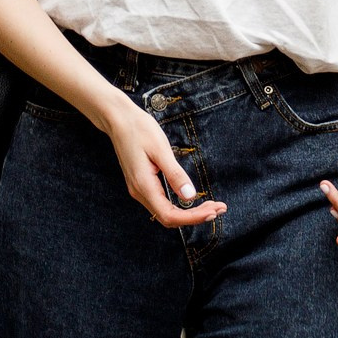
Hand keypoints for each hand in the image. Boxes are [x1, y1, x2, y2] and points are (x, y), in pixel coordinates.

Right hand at [103, 93, 226, 231]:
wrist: (118, 119)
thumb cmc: (139, 130)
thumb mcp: (160, 150)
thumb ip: (175, 175)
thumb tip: (190, 197)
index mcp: (143, 185)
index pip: (170, 215)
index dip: (193, 218)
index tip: (214, 211)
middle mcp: (139, 192)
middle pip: (169, 217)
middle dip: (195, 216)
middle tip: (219, 208)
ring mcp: (139, 189)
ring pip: (166, 212)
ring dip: (189, 212)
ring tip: (212, 205)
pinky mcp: (142, 184)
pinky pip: (162, 203)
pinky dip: (180, 205)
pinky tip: (193, 199)